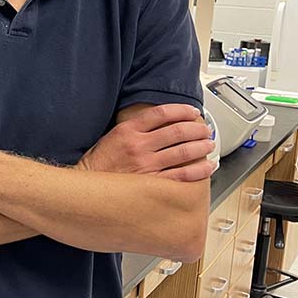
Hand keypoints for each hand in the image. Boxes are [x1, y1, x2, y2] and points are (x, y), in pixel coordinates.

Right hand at [79, 104, 216, 181]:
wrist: (88, 187)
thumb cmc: (99, 163)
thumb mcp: (112, 136)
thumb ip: (134, 128)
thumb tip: (160, 122)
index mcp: (128, 130)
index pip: (161, 113)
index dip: (181, 110)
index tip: (192, 112)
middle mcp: (139, 145)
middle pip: (176, 131)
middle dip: (196, 129)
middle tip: (205, 130)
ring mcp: (147, 165)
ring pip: (183, 152)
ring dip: (201, 147)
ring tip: (209, 145)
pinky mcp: (152, 183)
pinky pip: (182, 176)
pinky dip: (198, 170)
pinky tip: (207, 167)